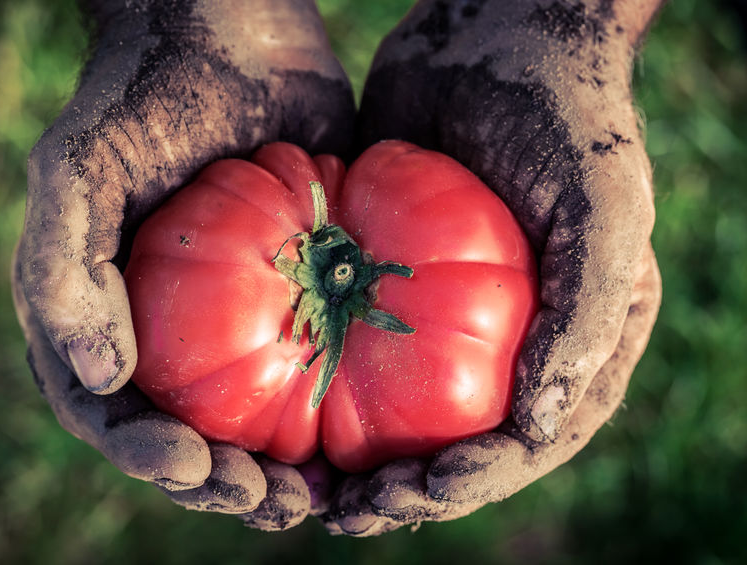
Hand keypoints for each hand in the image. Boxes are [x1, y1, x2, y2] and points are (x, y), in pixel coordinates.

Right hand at [13, 0, 353, 529]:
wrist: (229, 36)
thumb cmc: (144, 95)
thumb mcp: (82, 169)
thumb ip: (67, 269)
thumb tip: (102, 379)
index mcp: (99, 318)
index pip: (114, 416)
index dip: (153, 457)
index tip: (203, 471)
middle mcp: (163, 331)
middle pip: (187, 435)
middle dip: (226, 484)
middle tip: (277, 504)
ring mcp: (231, 318)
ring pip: (252, 419)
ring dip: (281, 470)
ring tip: (318, 497)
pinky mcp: (292, 295)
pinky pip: (311, 365)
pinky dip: (331, 410)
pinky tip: (362, 436)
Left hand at [318, 0, 663, 534]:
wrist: (500, 33)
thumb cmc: (567, 119)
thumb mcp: (601, 212)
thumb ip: (586, 319)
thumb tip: (542, 431)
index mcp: (571, 342)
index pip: (527, 440)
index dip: (475, 481)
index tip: (417, 495)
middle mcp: (508, 339)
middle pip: (457, 440)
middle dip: (406, 487)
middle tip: (348, 510)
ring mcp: (445, 311)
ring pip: (401, 405)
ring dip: (357, 453)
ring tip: (308, 485)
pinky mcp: (392, 276)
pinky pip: (357, 341)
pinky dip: (325, 378)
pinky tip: (284, 402)